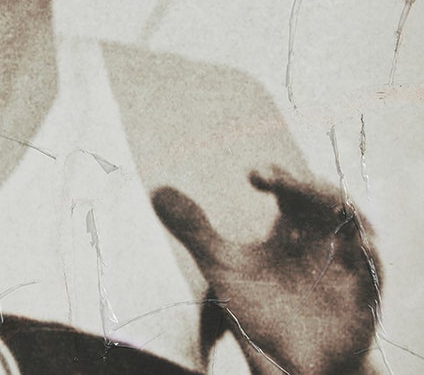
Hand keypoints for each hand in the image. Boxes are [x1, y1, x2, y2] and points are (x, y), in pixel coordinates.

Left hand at [152, 166, 379, 373]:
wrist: (289, 362)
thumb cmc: (261, 309)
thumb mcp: (223, 267)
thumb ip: (195, 230)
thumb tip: (157, 190)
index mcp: (294, 224)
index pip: (292, 187)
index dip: (279, 176)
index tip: (255, 174)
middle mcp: (323, 237)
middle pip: (325, 197)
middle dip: (304, 185)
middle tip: (276, 180)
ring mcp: (347, 265)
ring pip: (356, 224)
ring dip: (339, 209)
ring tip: (317, 200)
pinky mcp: (365, 296)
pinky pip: (373, 270)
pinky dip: (367, 254)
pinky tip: (358, 242)